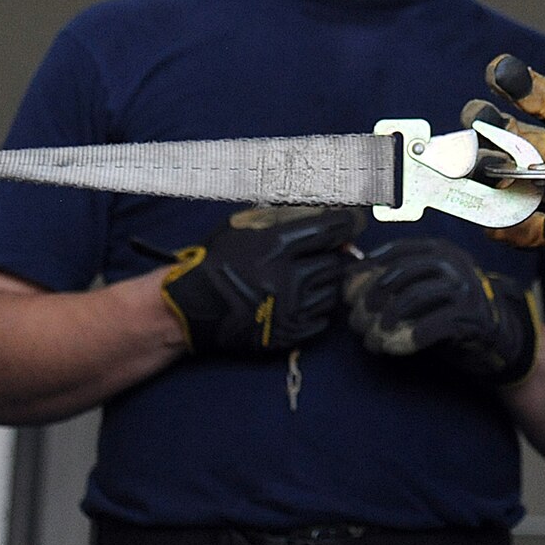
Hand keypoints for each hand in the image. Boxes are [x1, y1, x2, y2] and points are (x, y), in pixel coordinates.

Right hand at [160, 206, 365, 355]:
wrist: (190, 308)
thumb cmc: (216, 261)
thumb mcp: (242, 227)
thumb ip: (280, 218)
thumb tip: (319, 210)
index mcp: (275, 248)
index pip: (328, 231)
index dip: (346, 224)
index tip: (354, 221)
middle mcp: (286, 279)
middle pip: (334, 263)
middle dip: (331, 256)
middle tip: (321, 255)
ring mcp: (288, 310)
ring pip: (331, 292)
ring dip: (325, 283)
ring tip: (308, 279)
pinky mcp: (286, 334)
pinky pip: (323, 320)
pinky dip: (317, 309)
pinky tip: (302, 301)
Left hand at [344, 238, 538, 384]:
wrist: (497, 335)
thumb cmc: (448, 311)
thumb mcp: (423, 288)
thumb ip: (394, 282)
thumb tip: (348, 279)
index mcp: (439, 249)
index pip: (395, 251)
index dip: (366, 271)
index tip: (347, 294)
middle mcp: (453, 262)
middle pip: (399, 275)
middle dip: (370, 301)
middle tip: (357, 324)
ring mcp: (465, 287)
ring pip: (411, 299)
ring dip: (384, 324)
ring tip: (372, 342)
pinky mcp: (472, 316)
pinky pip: (431, 326)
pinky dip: (407, 339)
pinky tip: (394, 349)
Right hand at [463, 31, 544, 284]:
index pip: (539, 95)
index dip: (516, 82)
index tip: (499, 70)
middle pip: (515, 134)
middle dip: (488, 125)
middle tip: (474, 117)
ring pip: (516, 177)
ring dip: (488, 170)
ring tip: (468, 162)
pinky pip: (534, 228)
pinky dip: (508, 223)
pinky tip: (487, 216)